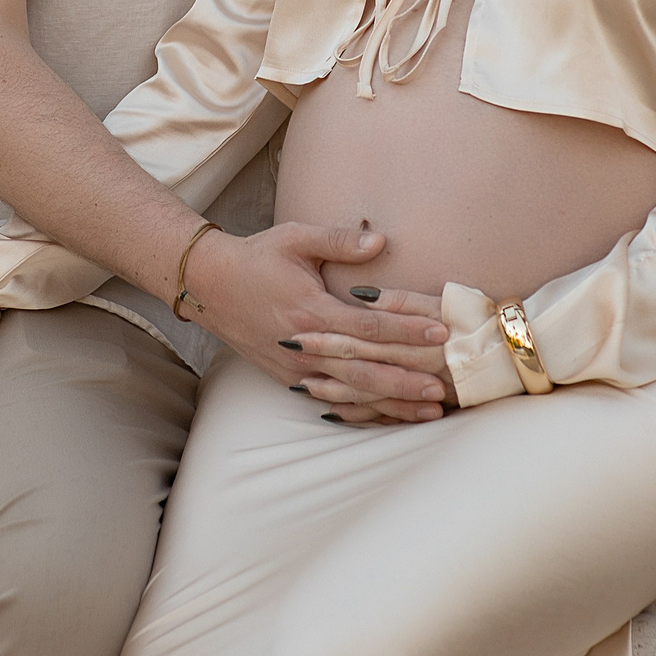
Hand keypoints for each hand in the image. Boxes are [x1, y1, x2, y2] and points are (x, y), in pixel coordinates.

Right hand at [186, 223, 448, 415]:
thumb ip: (339, 240)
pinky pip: (334, 401)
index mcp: (311, 310)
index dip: (407, 329)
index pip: (369, 326)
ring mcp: (297, 368)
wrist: (211, 286)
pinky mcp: (291, 379)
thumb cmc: (258, 257)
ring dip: (393, 404)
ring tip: (430, 410)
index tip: (440, 331)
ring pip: (353, 393)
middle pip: (365, 370)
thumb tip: (380, 240)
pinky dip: (365, 412)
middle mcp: (306, 346)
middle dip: (407, 379)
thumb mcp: (296, 238)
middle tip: (444, 386)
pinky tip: (391, 418)